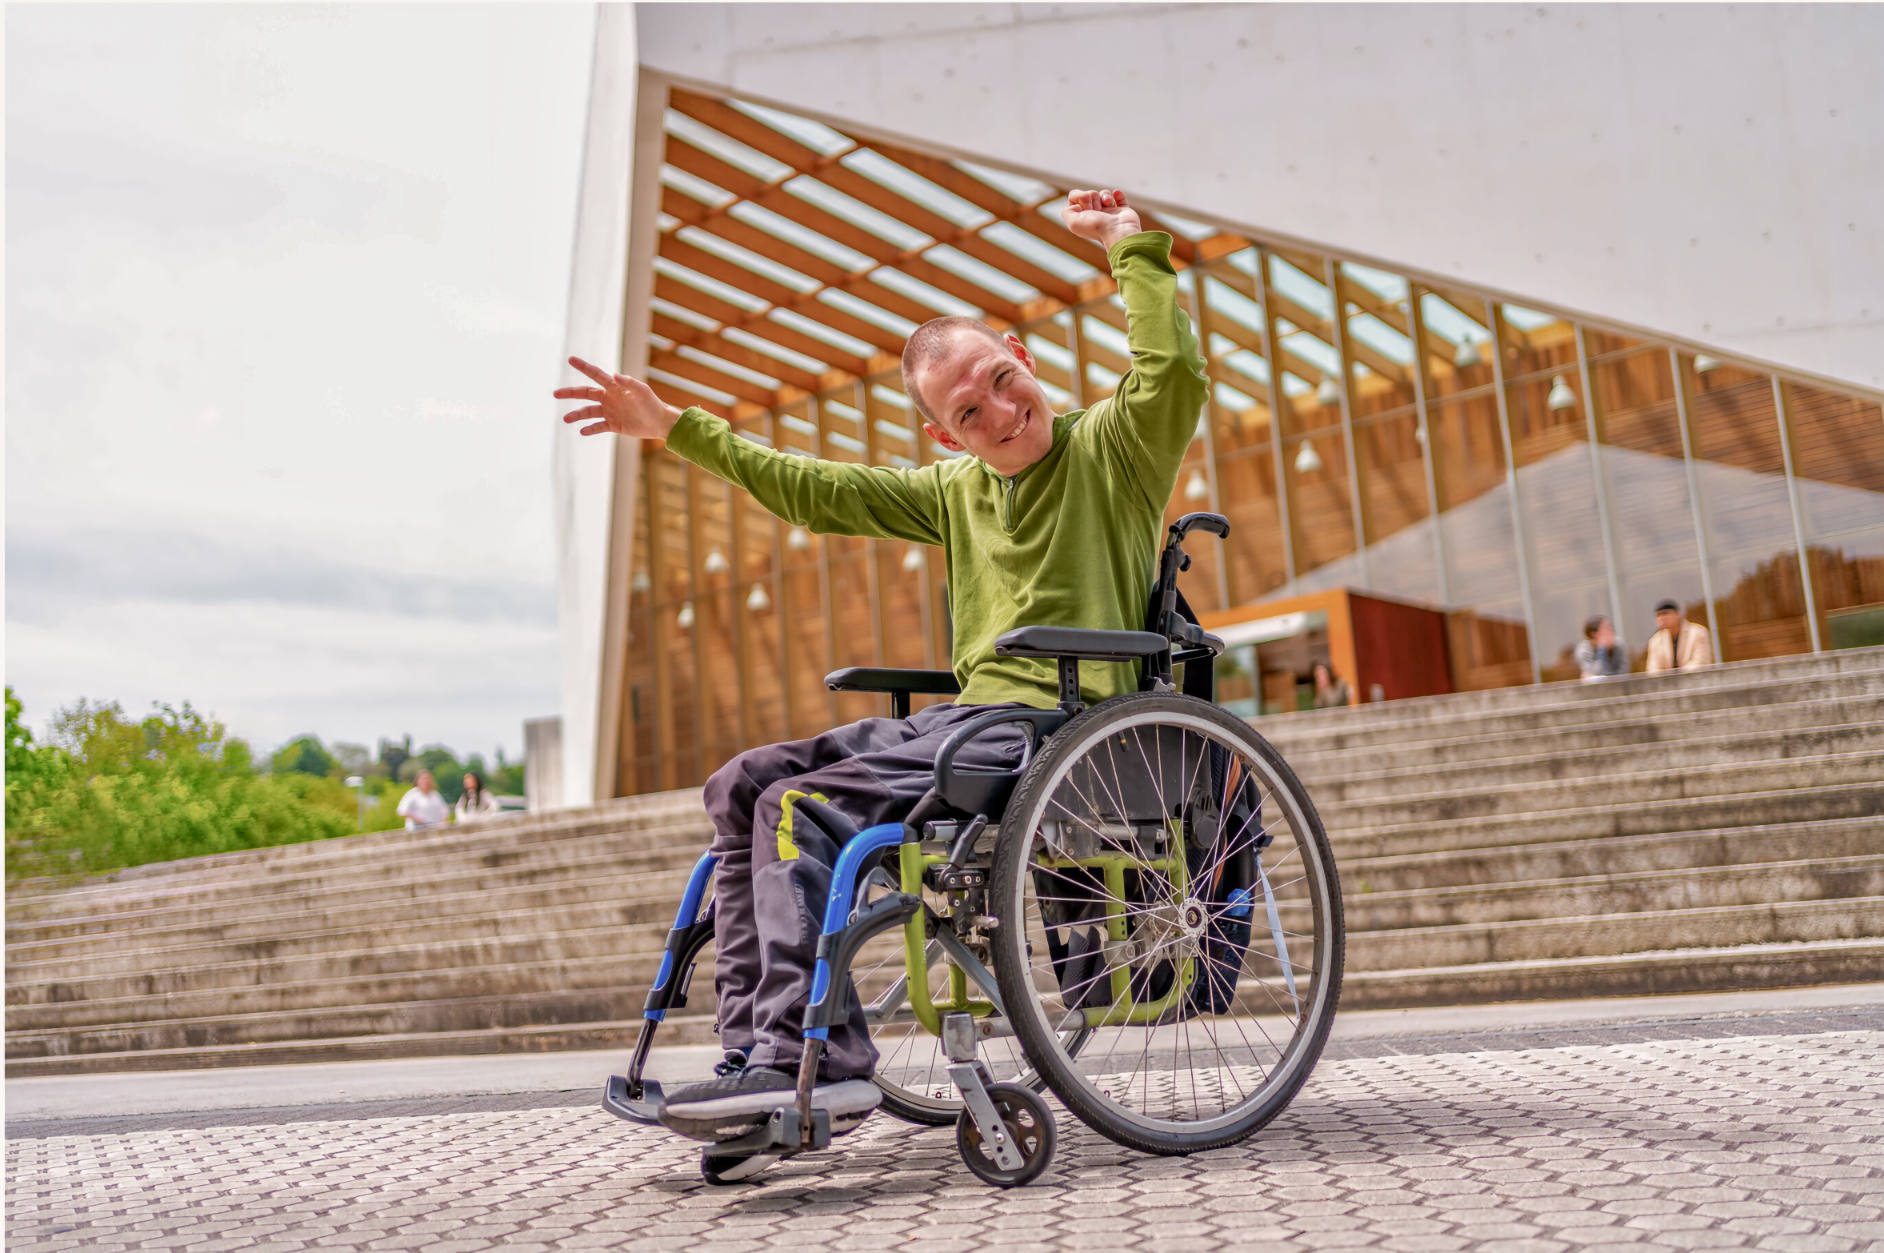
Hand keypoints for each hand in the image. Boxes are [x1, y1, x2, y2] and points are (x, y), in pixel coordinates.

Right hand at [555, 356, 682, 437]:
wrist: (659, 422)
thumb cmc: (652, 403)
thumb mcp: (642, 391)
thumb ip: (629, 383)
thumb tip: (614, 375)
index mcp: (614, 387)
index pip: (596, 375)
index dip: (583, 367)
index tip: (570, 359)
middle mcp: (609, 398)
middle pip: (585, 393)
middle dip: (570, 393)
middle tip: (555, 393)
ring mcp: (609, 411)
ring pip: (588, 412)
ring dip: (577, 415)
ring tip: (566, 419)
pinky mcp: (613, 425)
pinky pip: (598, 427)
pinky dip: (590, 429)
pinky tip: (582, 431)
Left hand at [1061, 189, 1141, 250]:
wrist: (1117, 231)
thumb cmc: (1096, 227)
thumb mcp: (1073, 222)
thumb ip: (1067, 212)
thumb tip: (1076, 205)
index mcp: (1082, 218)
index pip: (1075, 197)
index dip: (1079, 197)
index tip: (1084, 207)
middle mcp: (1094, 215)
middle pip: (1090, 193)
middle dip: (1092, 197)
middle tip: (1096, 210)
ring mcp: (1108, 212)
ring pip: (1103, 193)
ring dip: (1104, 195)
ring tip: (1107, 204)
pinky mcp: (1122, 211)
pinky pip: (1118, 196)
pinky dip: (1118, 194)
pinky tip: (1116, 194)